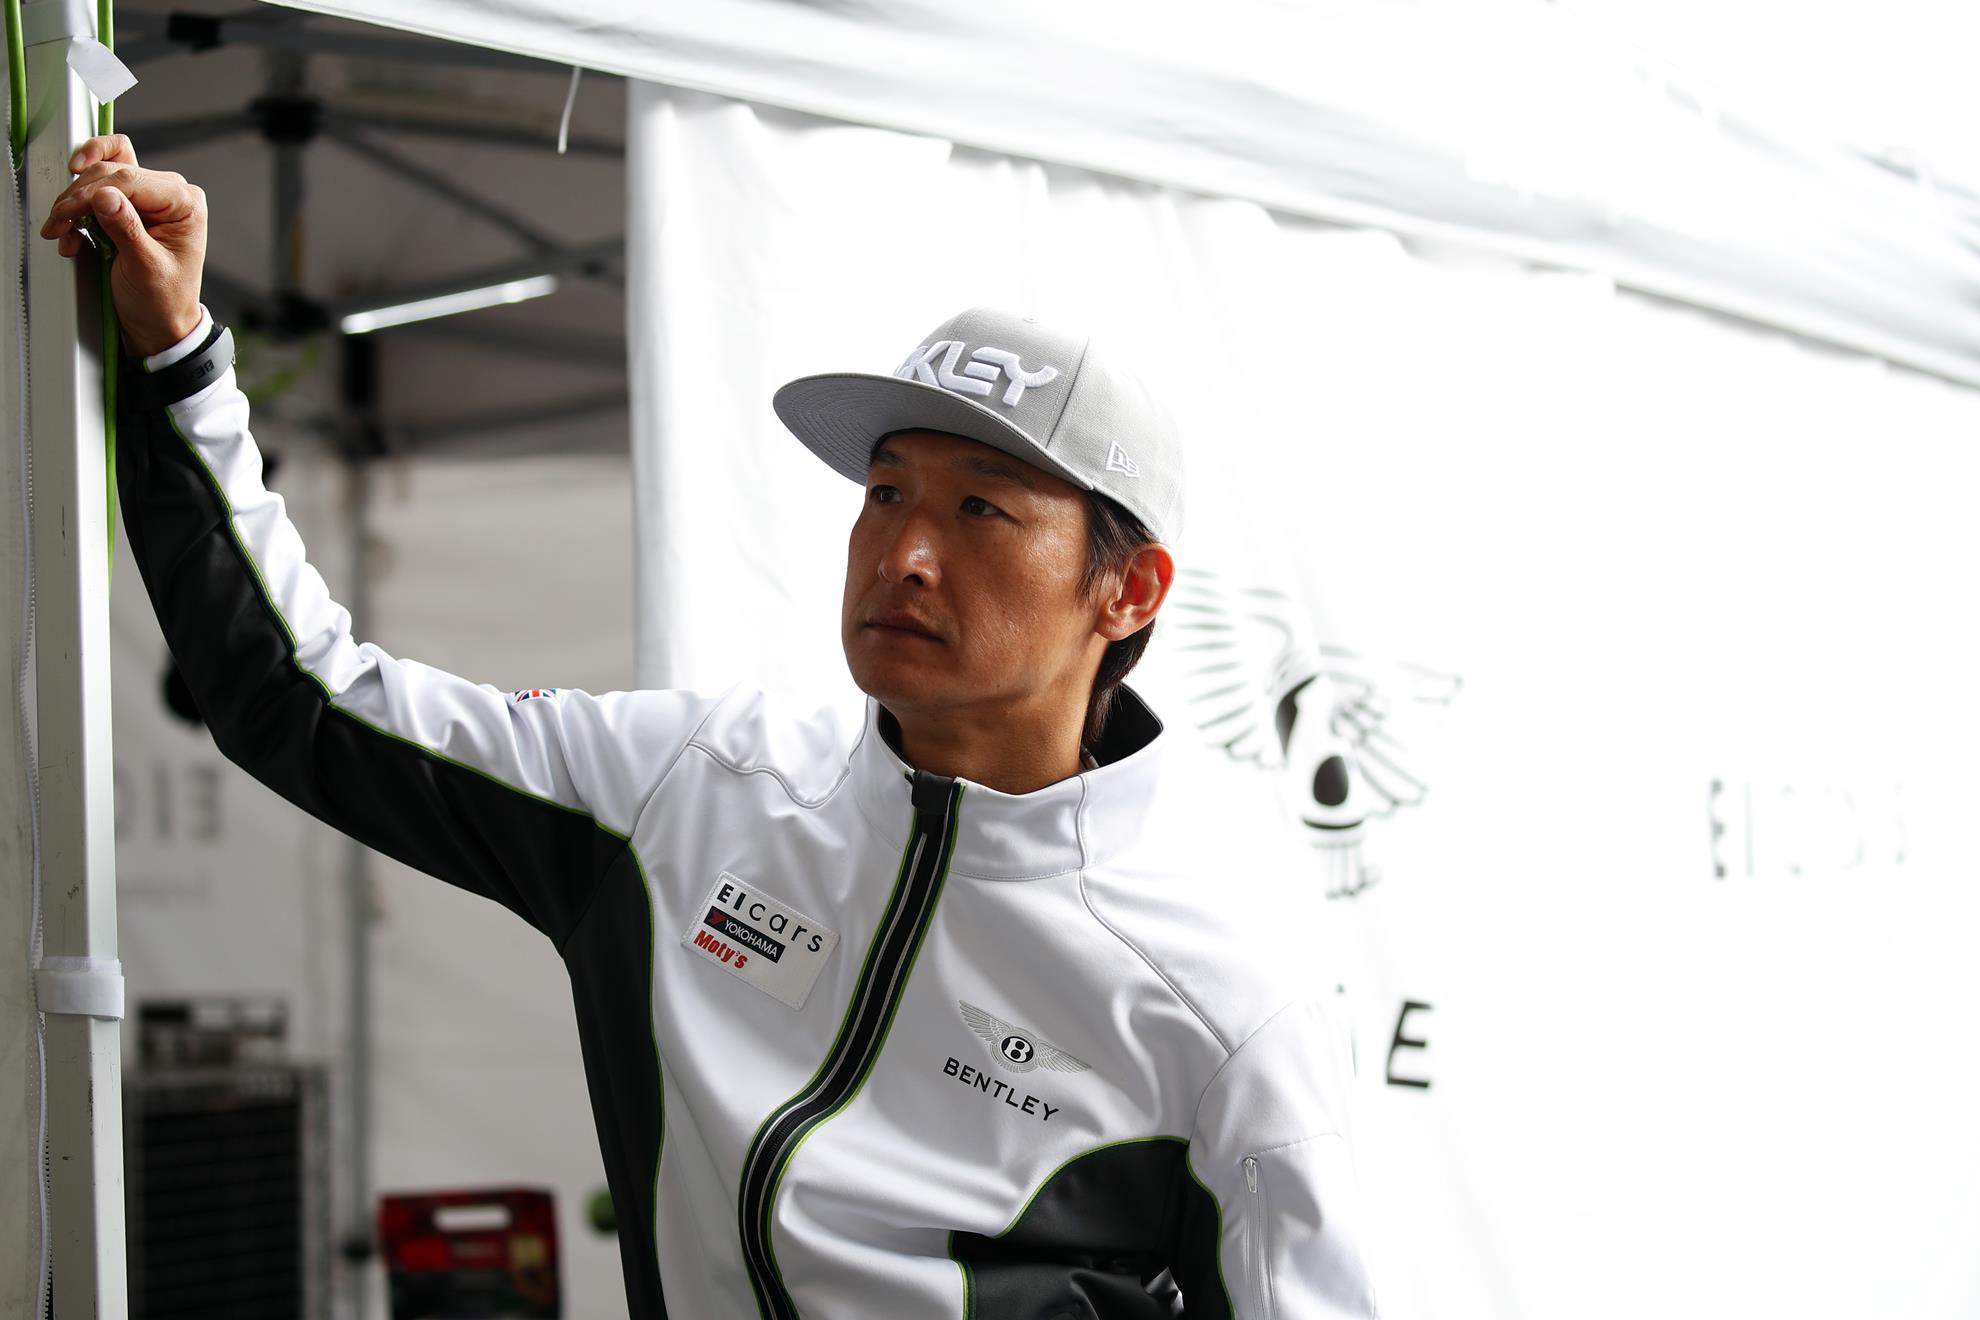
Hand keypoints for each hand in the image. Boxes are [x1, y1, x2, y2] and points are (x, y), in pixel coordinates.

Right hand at [38, 134, 207, 357]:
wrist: (158, 319)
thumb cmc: (163, 298)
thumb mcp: (145, 268)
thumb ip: (126, 230)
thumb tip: (105, 196)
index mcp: (184, 203)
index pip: (131, 180)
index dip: (91, 192)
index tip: (66, 212)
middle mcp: (169, 193)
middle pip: (112, 172)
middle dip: (78, 197)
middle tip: (58, 224)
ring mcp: (148, 196)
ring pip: (99, 176)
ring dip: (74, 202)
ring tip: (62, 231)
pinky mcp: (128, 203)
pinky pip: (96, 187)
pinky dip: (78, 206)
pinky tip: (72, 233)